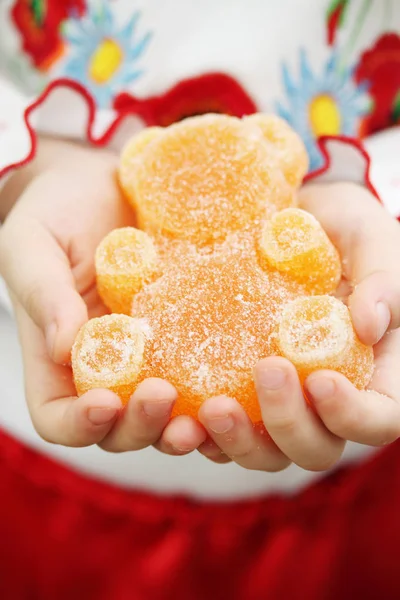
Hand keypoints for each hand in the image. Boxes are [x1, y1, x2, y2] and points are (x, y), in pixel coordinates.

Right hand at [0, 139, 205, 452]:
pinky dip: (227, 385)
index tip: (106, 402)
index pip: (59, 418)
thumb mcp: (33, 242)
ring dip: (190, 423)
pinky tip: (249, 373)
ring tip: (215, 408)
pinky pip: (208, 372)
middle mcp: (108, 370)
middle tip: (166, 397)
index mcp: (59, 360)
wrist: (105, 183)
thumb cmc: (57, 210)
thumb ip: (43, 292)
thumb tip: (64, 348)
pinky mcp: (189, 334)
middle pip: (121, 430)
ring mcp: (152, 357)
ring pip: (170, 414)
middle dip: (143, 426)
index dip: (81, 425)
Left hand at [190, 183, 399, 470]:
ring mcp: (278, 400)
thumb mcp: (371, 240)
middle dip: (289, 424)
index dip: (352, 415)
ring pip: (265, 452)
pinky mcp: (236, 389)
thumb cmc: (342, 230)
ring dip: (237, 441)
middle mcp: (324, 399)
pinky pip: (219, 430)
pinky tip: (178, 416)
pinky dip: (199, 432)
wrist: (290, 215)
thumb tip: (370, 325)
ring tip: (209, 408)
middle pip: (316, 448)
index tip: (320, 379)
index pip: (377, 419)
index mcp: (372, 372)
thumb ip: (382, 280)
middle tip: (264, 371)